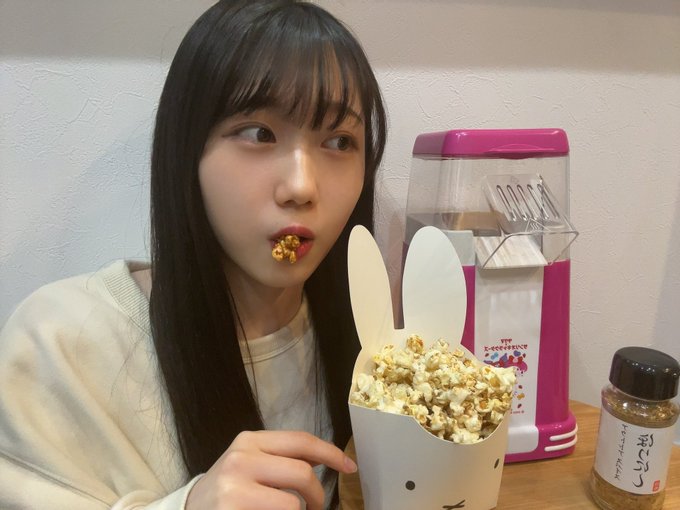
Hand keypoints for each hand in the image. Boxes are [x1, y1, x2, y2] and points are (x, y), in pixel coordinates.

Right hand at [185, 430, 357, 509]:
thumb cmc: (229, 487)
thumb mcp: (251, 461)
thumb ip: (282, 457)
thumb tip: (326, 458)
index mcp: (250, 440)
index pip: (301, 441)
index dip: (331, 454)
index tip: (349, 466)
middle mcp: (241, 459)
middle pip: (303, 473)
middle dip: (317, 494)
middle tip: (316, 507)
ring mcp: (234, 488)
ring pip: (294, 503)